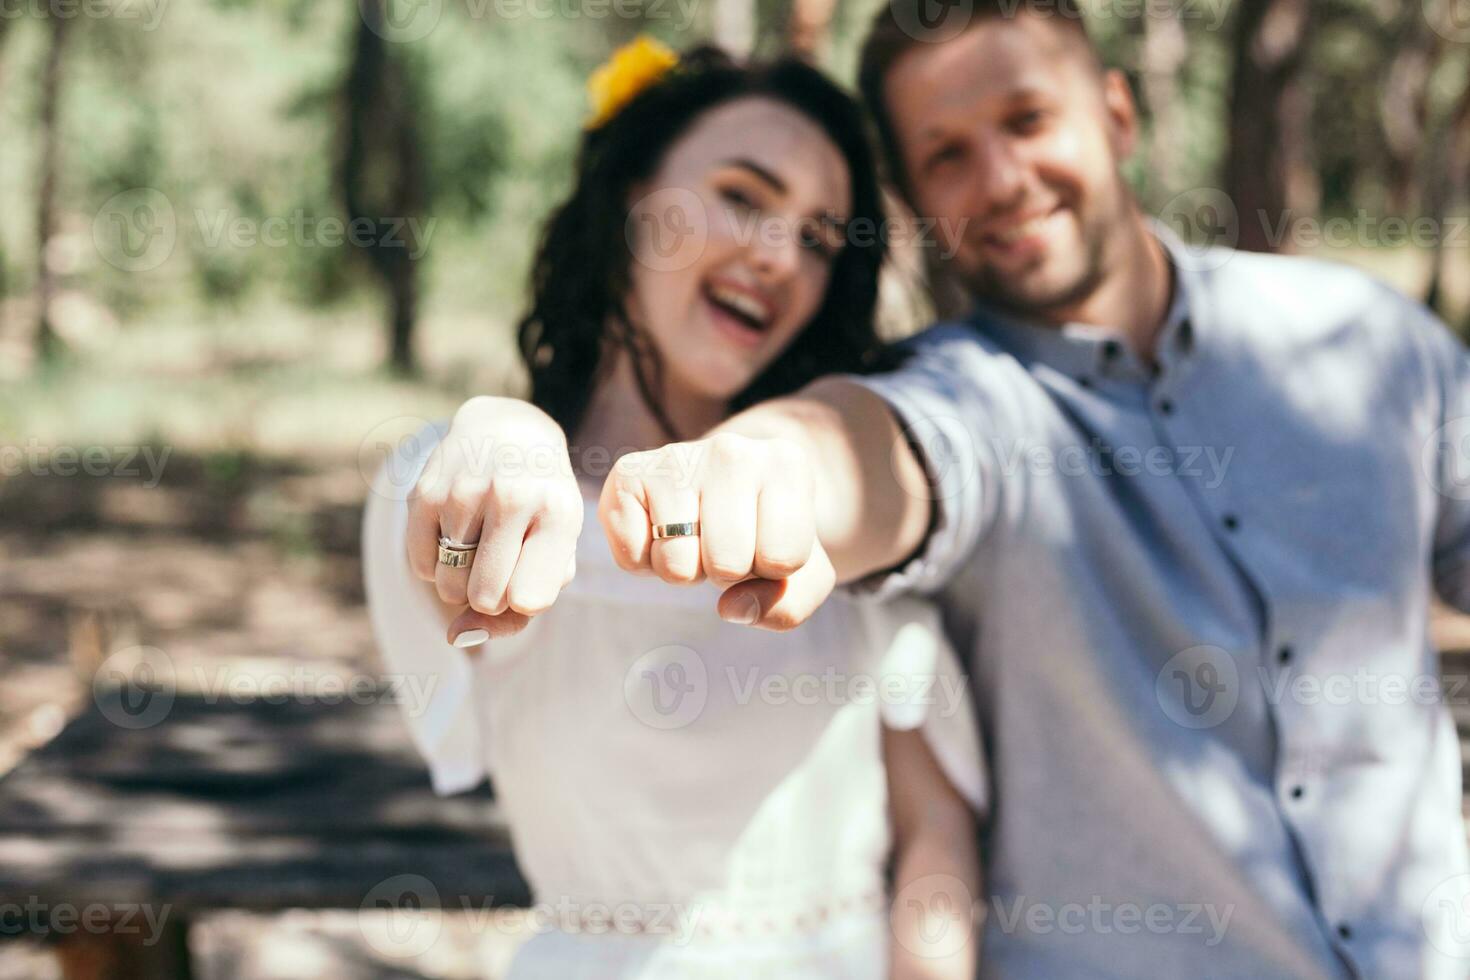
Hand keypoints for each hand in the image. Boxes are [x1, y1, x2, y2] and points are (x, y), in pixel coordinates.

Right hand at [405, 397, 582, 643]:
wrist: (508, 432)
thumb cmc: (539, 507)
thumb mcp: (554, 553)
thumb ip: (518, 613)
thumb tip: (457, 637)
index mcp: (558, 512)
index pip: (529, 600)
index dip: (525, 599)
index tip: (530, 573)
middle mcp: (512, 496)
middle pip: (485, 599)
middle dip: (492, 594)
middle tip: (504, 560)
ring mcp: (464, 492)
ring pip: (450, 588)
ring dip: (463, 580)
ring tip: (481, 543)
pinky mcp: (424, 492)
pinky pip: (422, 569)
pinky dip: (438, 565)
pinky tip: (457, 532)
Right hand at [597, 432, 835, 630]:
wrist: (721, 488)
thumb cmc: (765, 534)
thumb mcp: (800, 575)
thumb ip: (786, 606)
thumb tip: (730, 608)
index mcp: (787, 465)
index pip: (783, 559)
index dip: (773, 569)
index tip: (766, 540)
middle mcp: (732, 450)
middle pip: (727, 563)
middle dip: (726, 572)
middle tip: (725, 542)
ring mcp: (676, 457)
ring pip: (677, 565)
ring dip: (685, 570)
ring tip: (694, 535)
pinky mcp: (628, 471)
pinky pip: (632, 556)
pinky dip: (643, 562)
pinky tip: (659, 529)